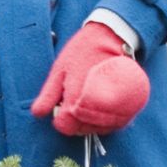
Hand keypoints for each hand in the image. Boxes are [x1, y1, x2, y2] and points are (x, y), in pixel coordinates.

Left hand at [30, 22, 150, 136]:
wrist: (108, 36)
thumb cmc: (81, 51)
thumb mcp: (59, 69)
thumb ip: (48, 95)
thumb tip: (38, 114)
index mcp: (75, 99)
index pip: (66, 126)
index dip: (61, 122)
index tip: (60, 112)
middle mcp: (95, 105)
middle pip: (83, 130)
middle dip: (75, 123)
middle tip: (72, 108)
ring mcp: (114, 106)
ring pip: (101, 129)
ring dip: (91, 123)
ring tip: (85, 108)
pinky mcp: (128, 104)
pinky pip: (118, 122)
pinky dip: (108, 121)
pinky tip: (100, 110)